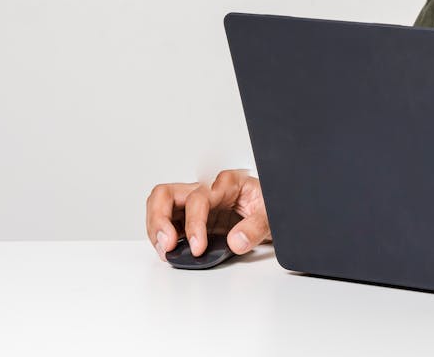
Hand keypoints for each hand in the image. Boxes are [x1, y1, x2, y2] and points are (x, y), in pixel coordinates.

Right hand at [146, 169, 270, 261]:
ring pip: (160, 206)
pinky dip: (162, 237)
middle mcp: (207, 190)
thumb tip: (236, 240)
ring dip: (156, 229)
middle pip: (166, 194)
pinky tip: (169, 250)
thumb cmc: (272, 208)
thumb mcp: (271, 215)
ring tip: (165, 250)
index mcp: (227, 183)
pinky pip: (168, 223)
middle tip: (166, 244)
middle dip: (159, 219)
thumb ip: (255, 227)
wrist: (277, 214)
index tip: (197, 247)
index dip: (194, 224)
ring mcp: (197, 205)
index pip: (198, 198)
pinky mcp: (193, 220)